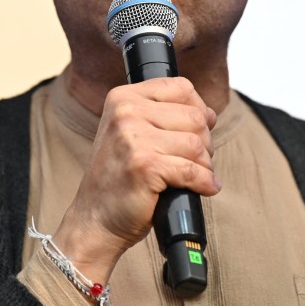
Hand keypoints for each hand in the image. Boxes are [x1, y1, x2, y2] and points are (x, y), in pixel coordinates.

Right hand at [53, 77, 218, 284]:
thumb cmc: (118, 178)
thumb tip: (209, 114)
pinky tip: (202, 188)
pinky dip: (205, 183)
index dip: (198, 109)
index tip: (196, 130)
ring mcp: (133, 139)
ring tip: (194, 176)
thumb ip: (162, 115)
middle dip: (204, 142)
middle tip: (194, 161)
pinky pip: (193, 170)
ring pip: (197, 144)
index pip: (181, 87)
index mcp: (122, 98)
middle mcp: (125, 113)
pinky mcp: (145, 166)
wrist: (95, 218)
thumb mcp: (130, 132)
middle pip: (195, 117)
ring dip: (204, 165)